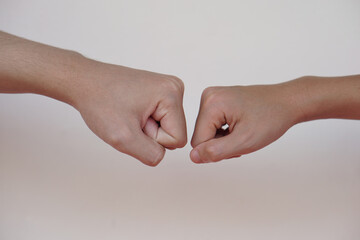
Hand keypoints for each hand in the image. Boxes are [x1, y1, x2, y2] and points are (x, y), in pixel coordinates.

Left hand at [72, 61, 186, 165]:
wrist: (83, 82)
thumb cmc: (100, 103)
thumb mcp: (124, 138)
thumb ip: (151, 154)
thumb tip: (162, 155)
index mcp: (172, 94)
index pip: (177, 139)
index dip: (152, 139)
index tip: (133, 122)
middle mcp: (175, 87)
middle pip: (174, 133)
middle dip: (149, 134)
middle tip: (128, 119)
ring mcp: (167, 88)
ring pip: (166, 128)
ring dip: (145, 129)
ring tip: (128, 114)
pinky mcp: (158, 91)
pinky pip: (159, 120)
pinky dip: (143, 121)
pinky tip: (129, 111)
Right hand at [190, 83, 300, 162]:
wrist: (287, 102)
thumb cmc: (270, 119)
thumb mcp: (244, 142)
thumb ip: (216, 152)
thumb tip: (193, 157)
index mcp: (211, 104)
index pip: (198, 142)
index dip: (217, 150)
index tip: (238, 143)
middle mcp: (208, 96)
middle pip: (201, 136)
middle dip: (221, 144)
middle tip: (243, 138)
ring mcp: (212, 97)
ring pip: (207, 132)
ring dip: (224, 139)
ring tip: (244, 132)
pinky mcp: (218, 100)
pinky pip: (212, 124)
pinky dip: (226, 131)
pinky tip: (241, 126)